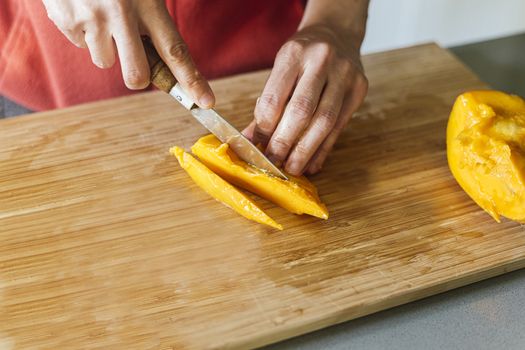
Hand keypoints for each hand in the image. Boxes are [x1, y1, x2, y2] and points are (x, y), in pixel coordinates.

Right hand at [42, 0, 214, 107]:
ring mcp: (90, 18)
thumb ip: (156, 20)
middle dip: (138, 76)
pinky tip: (84, 9)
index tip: (206, 102)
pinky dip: (85, 34)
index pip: (175, 51)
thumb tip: (169, 60)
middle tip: (134, 57)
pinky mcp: (65, 20)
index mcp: (148, 3)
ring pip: (104, 61)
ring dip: (106, 47)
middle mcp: (120, 13)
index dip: (192, 81)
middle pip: (137, 75)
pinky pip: (80, 45)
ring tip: (102, 15)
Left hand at [243, 24, 367, 175]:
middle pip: (301, 111)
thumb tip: (250, 140)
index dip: (264, 127)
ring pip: (324, 122)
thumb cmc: (303, 56)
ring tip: (292, 168)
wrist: (337, 34)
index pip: (275, 97)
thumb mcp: (281, 69)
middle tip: (274, 162)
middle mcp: (322, 61)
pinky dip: (324, 149)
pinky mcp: (359, 90)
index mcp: (294, 53)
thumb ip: (266, 104)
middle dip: (285, 142)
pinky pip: (339, 127)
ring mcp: (345, 75)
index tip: (258, 146)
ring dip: (306, 150)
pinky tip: (312, 163)